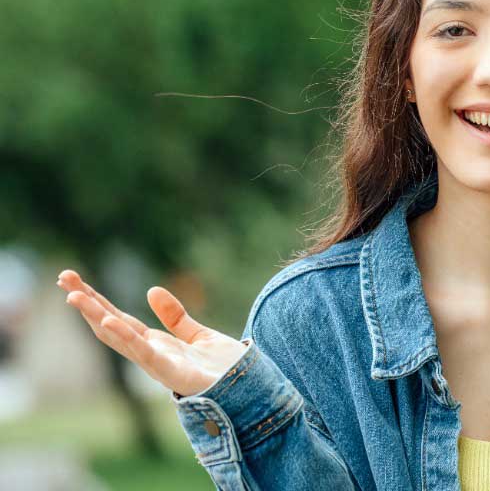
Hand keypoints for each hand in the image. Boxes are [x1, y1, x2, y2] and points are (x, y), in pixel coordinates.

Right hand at [57, 269, 247, 396]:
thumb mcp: (198, 334)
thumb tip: (150, 290)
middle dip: (86, 302)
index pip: (118, 318)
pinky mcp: (172, 372)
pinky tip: (108, 321)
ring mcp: (158, 364)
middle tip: (62, 277)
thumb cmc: (224, 368)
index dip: (96, 300)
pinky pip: (144, 353)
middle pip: (111, 324)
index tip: (73, 279)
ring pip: (119, 338)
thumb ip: (175, 316)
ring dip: (96, 316)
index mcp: (155, 344)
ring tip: (74, 296)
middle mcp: (150, 354)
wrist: (250, 389)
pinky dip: (125, 337)